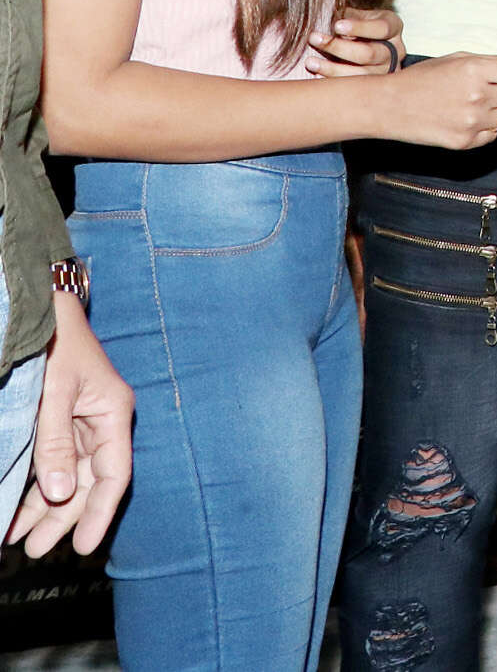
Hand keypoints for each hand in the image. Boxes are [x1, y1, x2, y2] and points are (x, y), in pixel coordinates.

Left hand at [9, 293, 132, 556]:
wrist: (42, 309)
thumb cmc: (54, 345)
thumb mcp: (54, 394)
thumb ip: (55, 444)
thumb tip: (58, 494)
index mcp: (112, 414)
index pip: (113, 474)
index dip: (101, 513)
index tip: (83, 547)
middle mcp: (99, 422)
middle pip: (86, 482)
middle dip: (62, 519)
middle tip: (34, 551)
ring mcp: (78, 422)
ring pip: (65, 476)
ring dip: (42, 508)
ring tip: (17, 539)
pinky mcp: (57, 419)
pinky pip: (49, 462)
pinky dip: (33, 486)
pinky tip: (17, 507)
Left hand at [306, 7, 405, 76]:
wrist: (365, 43)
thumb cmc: (358, 24)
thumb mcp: (358, 13)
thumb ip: (348, 14)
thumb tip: (329, 15)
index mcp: (393, 27)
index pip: (381, 28)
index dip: (359, 28)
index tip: (337, 26)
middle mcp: (395, 51)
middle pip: (369, 54)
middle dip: (339, 47)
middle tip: (314, 38)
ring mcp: (386, 71)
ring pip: (361, 75)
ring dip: (332, 69)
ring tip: (310, 62)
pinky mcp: (374, 86)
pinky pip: (354, 88)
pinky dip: (333, 81)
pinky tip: (317, 74)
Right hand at [375, 53, 496, 150]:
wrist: (388, 106)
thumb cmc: (421, 79)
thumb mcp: (454, 60)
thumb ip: (489, 63)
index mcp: (476, 70)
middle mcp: (478, 95)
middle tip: (492, 92)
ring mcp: (472, 121)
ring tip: (473, 107)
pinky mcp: (465, 141)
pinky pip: (492, 136)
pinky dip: (485, 129)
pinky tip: (465, 121)